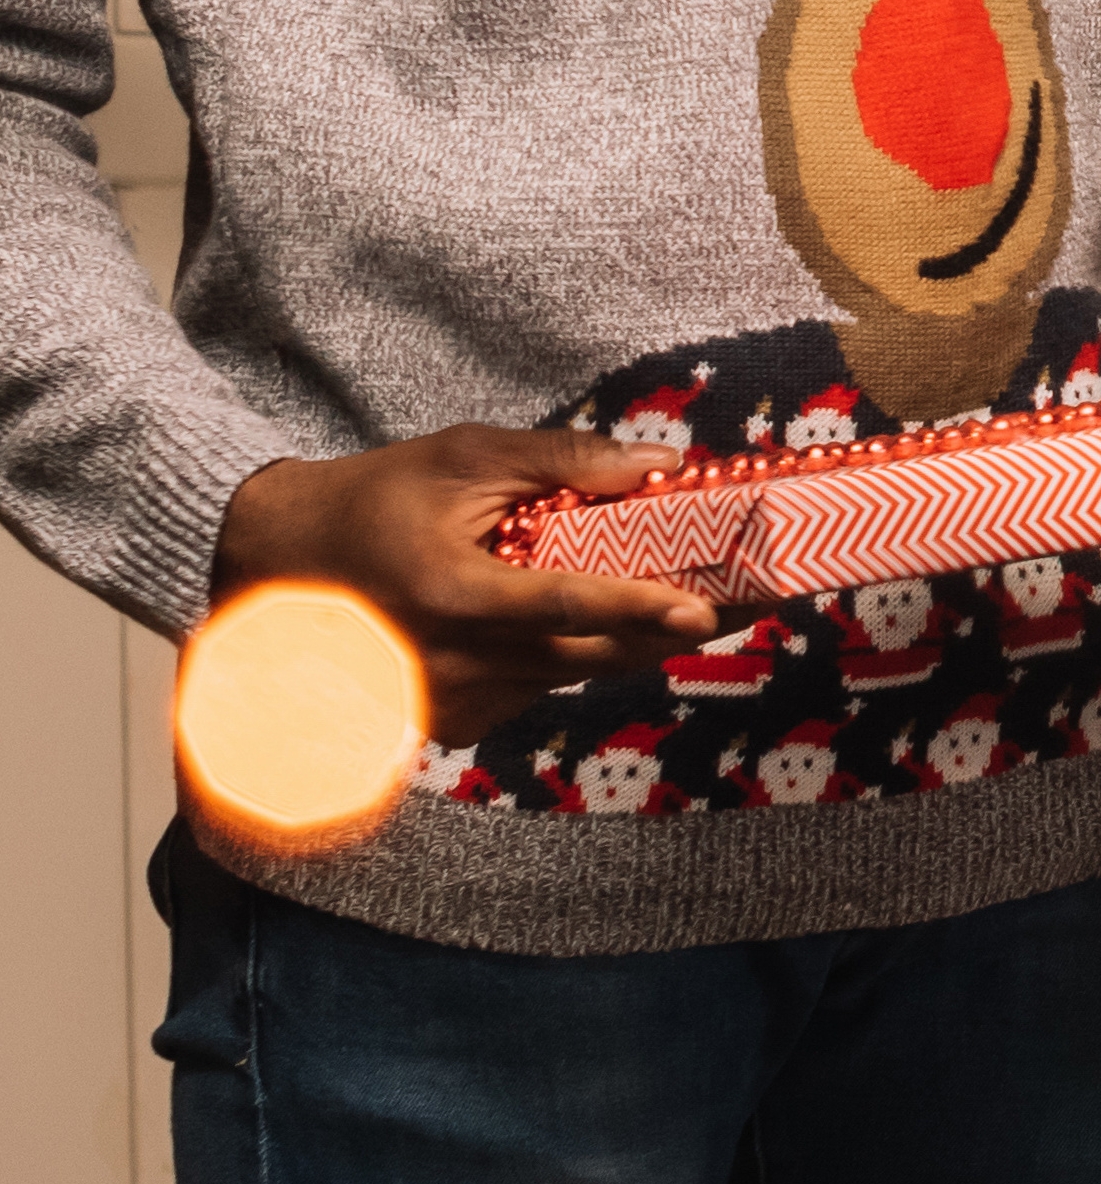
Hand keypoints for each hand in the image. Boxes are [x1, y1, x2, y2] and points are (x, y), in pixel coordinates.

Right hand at [213, 430, 715, 738]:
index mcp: (449, 594)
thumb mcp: (462, 458)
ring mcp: (446, 703)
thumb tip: (661, 463)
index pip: (563, 606)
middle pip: (586, 656)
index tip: (705, 608)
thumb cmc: (372, 501)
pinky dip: (570, 661)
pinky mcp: (447, 725)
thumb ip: (563, 461)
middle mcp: (448, 662)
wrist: (271, 568)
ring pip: (568, 676)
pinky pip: (534, 692)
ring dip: (629, 647)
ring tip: (696, 609)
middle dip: (669, 632)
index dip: (638, 608)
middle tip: (747, 608)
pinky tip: (605, 629)